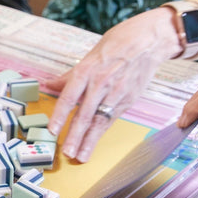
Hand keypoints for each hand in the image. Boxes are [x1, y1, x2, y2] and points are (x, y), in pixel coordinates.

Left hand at [48, 9, 179, 161]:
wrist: (148, 41)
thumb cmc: (117, 45)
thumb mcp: (90, 56)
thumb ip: (70, 75)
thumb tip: (48, 85)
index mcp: (86, 70)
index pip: (69, 97)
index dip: (60, 115)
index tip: (52, 130)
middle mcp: (100, 83)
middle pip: (85, 114)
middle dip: (75, 136)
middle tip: (66, 153)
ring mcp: (116, 93)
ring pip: (100, 121)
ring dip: (89, 141)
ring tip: (80, 156)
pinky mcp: (128, 99)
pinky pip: (112, 119)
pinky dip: (102, 133)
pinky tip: (94, 143)